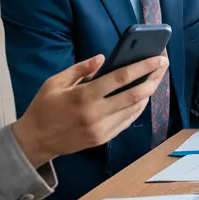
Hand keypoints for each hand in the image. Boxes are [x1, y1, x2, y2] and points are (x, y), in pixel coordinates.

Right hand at [11, 54, 168, 167]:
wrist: (34, 141)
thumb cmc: (44, 107)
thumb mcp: (55, 82)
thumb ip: (80, 69)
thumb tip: (102, 58)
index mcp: (84, 97)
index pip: (121, 79)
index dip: (142, 67)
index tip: (158, 58)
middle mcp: (96, 114)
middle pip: (134, 95)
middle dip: (153, 80)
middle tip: (163, 67)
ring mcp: (101, 129)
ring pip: (134, 110)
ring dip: (148, 94)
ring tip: (155, 79)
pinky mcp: (102, 139)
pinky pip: (127, 121)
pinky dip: (137, 108)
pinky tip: (142, 96)